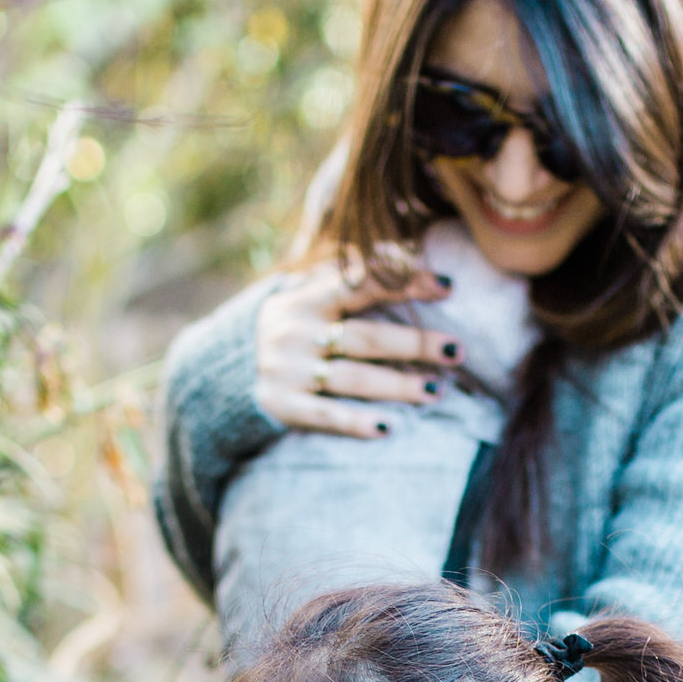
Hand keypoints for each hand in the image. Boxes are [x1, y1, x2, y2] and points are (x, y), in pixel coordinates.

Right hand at [252, 255, 460, 438]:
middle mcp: (296, 331)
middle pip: (366, 338)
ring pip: (354, 379)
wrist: (225, 365)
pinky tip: (389, 427)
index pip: (363, 284)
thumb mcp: (309, 289)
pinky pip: (326, 415)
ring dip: (399, 385)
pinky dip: (357, 423)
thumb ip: (350, 273)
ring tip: (438, 390)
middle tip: (457, 349)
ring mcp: (288, 369)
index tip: (448, 286)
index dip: (406, 282)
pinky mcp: (282, 404)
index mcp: (306, 296)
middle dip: (415, 343)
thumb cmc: (292, 322)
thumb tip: (408, 254)